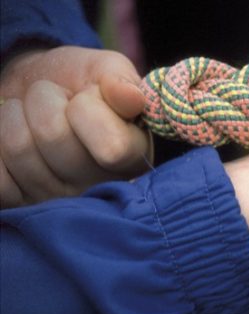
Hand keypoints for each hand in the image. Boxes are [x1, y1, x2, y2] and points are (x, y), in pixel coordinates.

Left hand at [0, 47, 150, 207]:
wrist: (36, 93)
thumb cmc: (78, 84)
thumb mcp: (106, 71)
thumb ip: (121, 80)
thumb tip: (131, 98)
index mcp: (133, 158)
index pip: (111, 148)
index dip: (88, 109)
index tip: (87, 97)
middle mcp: (99, 186)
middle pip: (53, 137)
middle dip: (43, 100)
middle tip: (53, 100)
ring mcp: (59, 199)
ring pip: (18, 147)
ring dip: (15, 116)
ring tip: (31, 116)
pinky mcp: (21, 204)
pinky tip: (13, 140)